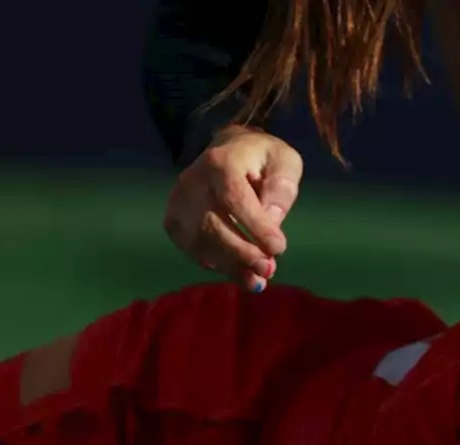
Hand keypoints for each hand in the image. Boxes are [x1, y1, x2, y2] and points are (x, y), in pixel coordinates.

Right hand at [163, 125, 302, 291]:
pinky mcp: (175, 220)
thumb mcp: (285, 163)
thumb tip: (271, 222)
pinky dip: (216, 264)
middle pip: (212, 224)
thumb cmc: (263, 159)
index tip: (278, 248)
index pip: (234, 197)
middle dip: (243, 252)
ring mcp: (179, 202)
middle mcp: (193, 181)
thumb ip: (281, 190)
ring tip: (257, 279)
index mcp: (221, 161)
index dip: (255, 226)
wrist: (230, 150)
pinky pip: (192, 249)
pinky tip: (239, 272)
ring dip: (230, 265)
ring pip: (199, 242)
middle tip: (269, 269)